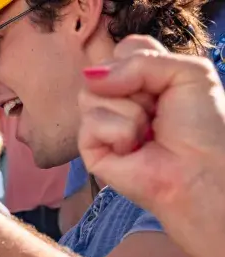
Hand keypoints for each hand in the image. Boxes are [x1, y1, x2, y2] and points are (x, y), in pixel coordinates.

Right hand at [79, 35, 224, 224]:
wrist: (199, 170)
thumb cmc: (202, 126)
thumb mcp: (189, 73)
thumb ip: (142, 60)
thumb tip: (92, 76)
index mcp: (141, 78)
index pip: (122, 50)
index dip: (138, 61)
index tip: (161, 83)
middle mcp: (118, 98)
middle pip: (101, 70)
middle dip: (135, 87)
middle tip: (156, 111)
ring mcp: (101, 122)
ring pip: (91, 94)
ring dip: (130, 112)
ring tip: (147, 133)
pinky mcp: (89, 148)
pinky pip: (91, 123)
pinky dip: (119, 133)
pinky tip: (133, 149)